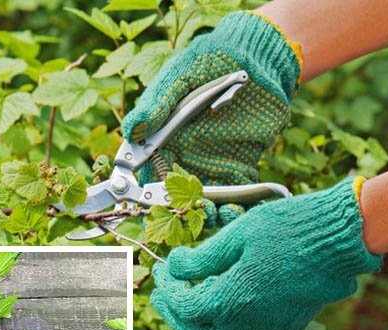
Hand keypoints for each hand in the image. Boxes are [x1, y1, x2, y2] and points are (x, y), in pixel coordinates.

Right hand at [122, 11, 301, 217]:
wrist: (257, 57)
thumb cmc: (211, 59)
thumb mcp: (181, 77)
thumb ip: (158, 104)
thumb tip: (130, 130)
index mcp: (164, 138)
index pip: (151, 172)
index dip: (150, 192)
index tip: (157, 205)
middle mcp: (186, 155)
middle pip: (180, 195)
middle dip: (187, 211)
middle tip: (198, 213)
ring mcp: (214, 162)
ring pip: (209, 199)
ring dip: (214, 212)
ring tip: (224, 214)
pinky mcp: (241, 164)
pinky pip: (239, 191)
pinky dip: (243, 205)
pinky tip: (248, 210)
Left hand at [151, 177, 381, 329]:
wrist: (337, 242)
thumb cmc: (289, 230)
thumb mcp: (237, 235)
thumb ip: (201, 258)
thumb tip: (175, 266)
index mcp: (230, 302)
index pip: (184, 307)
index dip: (168, 289)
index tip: (162, 271)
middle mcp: (247, 327)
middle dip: (177, 315)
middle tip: (167, 293)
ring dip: (203, 327)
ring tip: (197, 300)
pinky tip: (229, 307)